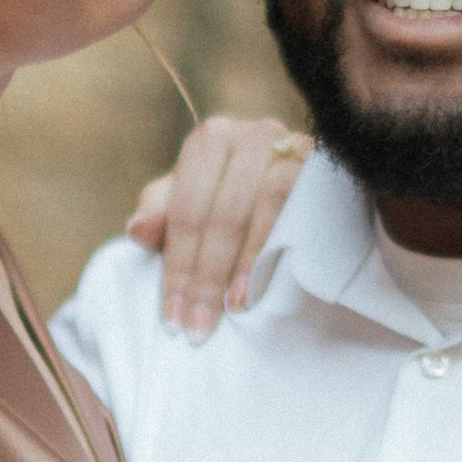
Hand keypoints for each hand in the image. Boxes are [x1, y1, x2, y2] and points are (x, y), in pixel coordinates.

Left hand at [126, 114, 310, 336]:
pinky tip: (264, 283)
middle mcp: (252, 134)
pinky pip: (297, 204)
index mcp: (212, 139)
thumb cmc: (235, 199)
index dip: (176, 268)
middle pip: (220, 215)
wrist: (308, 188)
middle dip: (205, 277)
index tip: (171, 318)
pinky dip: (276, 247)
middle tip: (198, 327)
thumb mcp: (193, 204)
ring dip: (243, 265)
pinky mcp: (323, 165)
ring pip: (259, 208)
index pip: (186, 211)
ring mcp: (291, 145)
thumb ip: (161, 215)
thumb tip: (138, 230)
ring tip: (232, 309)